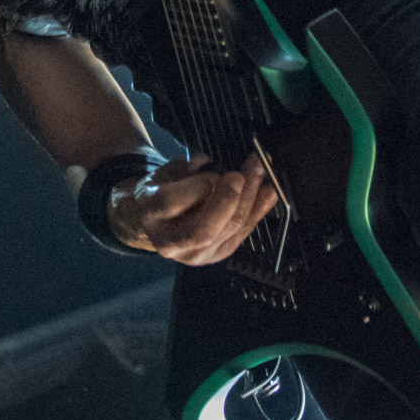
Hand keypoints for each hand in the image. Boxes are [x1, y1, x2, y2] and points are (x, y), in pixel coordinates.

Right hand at [107, 154, 277, 265]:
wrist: (156, 223)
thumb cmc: (160, 191)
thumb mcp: (164, 172)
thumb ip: (184, 167)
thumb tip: (206, 161)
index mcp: (151, 214)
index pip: (173, 203)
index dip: (200, 187)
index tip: (219, 172)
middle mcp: (170, 242)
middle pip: (205, 228)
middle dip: (230, 199)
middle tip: (244, 174)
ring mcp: (194, 255)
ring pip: (229, 230)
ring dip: (251, 200)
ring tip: (261, 174)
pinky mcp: (215, 257)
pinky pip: (242, 234)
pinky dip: (258, 212)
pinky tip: (268, 193)